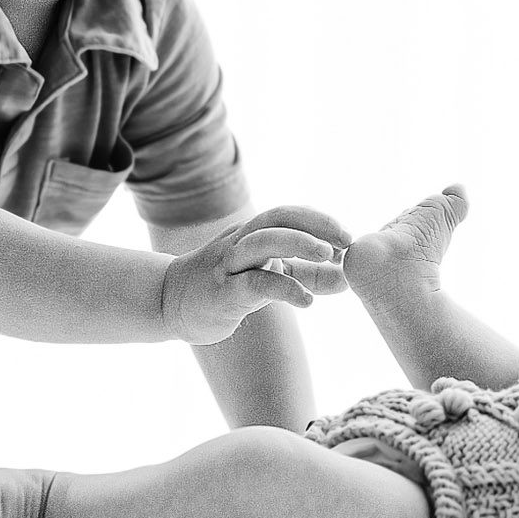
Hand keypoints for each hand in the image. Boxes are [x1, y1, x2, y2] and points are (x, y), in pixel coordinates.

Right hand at [158, 206, 349, 344]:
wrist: (170, 302)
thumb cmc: (225, 286)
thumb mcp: (269, 275)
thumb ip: (306, 275)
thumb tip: (346, 278)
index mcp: (252, 233)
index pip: (289, 214)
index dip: (319, 220)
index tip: (348, 238)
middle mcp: (241, 241)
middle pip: (277, 218)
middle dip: (314, 223)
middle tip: (346, 240)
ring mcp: (230, 264)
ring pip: (263, 242)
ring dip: (299, 243)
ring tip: (329, 256)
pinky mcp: (224, 292)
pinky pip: (255, 283)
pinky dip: (284, 288)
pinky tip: (307, 301)